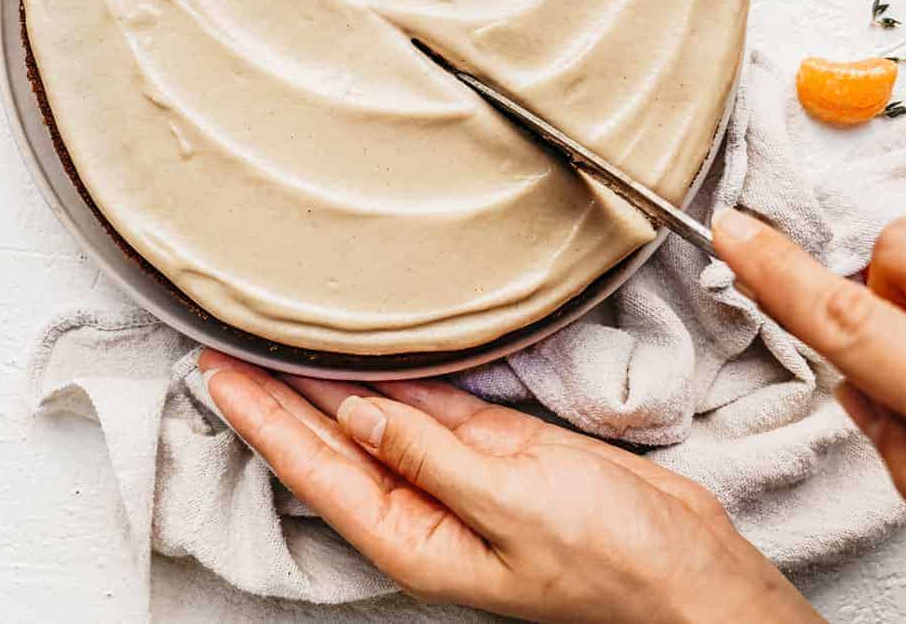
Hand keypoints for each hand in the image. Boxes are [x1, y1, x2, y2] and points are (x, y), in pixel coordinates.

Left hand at [199, 349, 818, 623]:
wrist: (687, 569)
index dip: (263, 420)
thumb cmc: (611, 566)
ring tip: (279, 336)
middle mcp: (427, 508)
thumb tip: (359, 415)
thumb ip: (432, 458)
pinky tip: (367, 348)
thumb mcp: (513, 508)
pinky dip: (399, 373)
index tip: (218, 374)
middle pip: (333, 442)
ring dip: (331, 378)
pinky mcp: (501, 449)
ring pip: (379, 416)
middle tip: (226, 342)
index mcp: (415, 539)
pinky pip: (433, 404)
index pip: (316, 470)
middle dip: (278, 395)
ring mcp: (463, 475)